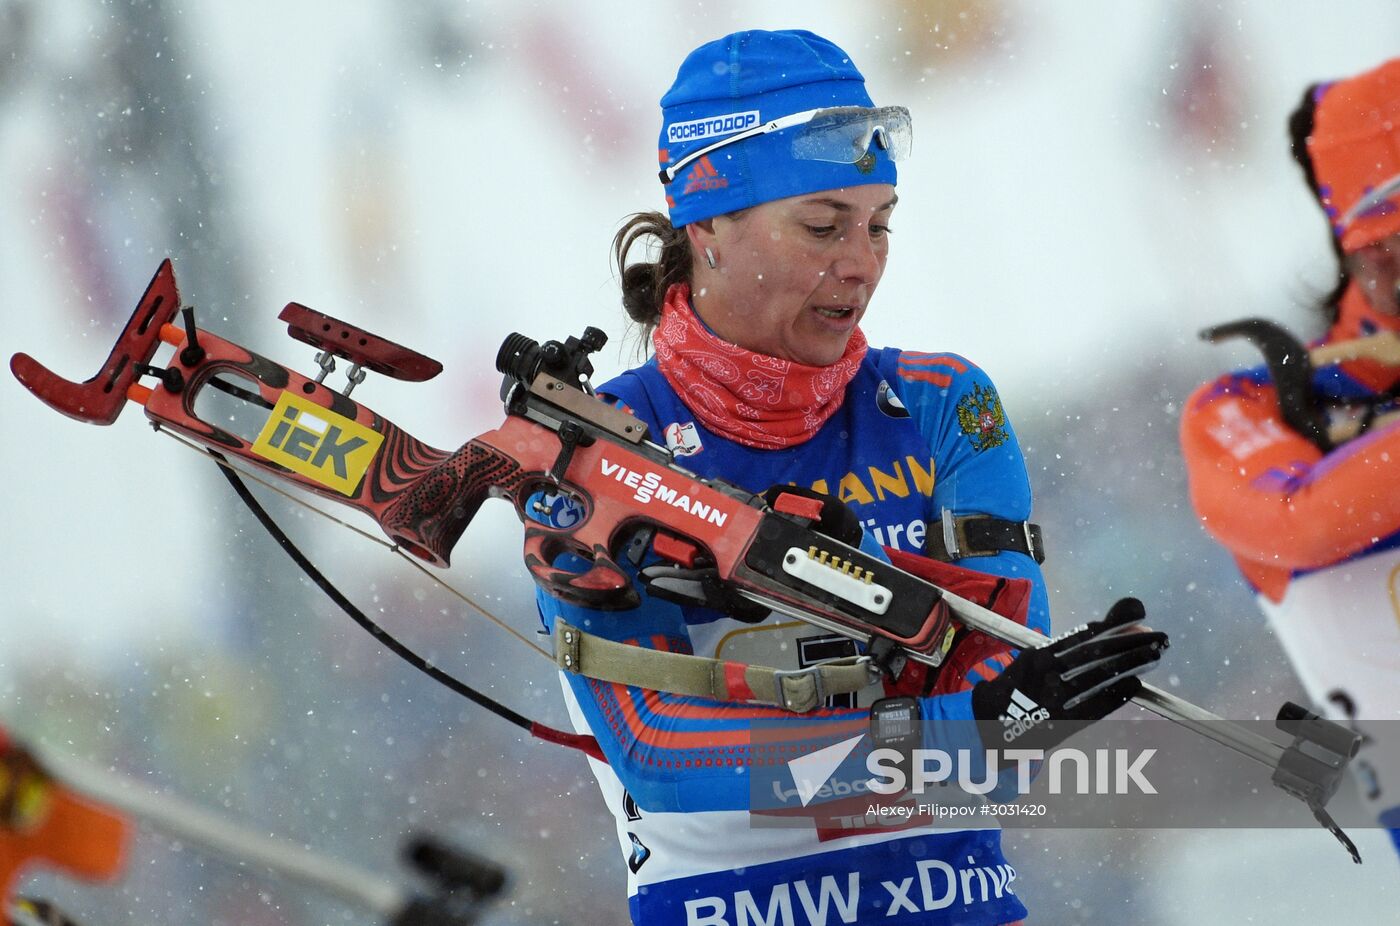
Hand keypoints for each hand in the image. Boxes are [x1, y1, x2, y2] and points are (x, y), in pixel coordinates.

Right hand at [971, 598, 1167, 751]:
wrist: (988, 724)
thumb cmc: (1015, 687)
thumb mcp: (1032, 658)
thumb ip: (1066, 645)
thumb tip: (1102, 627)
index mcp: (1040, 656)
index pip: (1084, 636)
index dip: (1115, 627)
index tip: (1139, 618)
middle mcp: (1049, 676)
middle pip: (1099, 656)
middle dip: (1133, 644)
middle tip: (1159, 637)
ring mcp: (1059, 700)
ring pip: (1102, 678)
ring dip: (1132, 665)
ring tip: (1155, 655)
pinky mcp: (1066, 722)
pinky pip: (1098, 706)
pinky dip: (1119, 694)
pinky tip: (1136, 683)